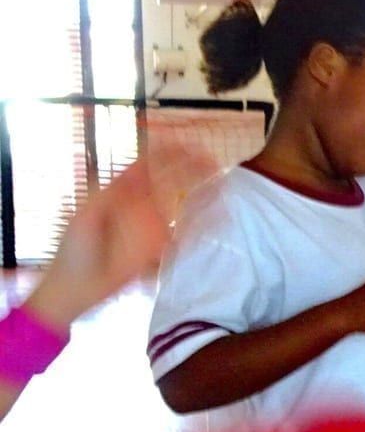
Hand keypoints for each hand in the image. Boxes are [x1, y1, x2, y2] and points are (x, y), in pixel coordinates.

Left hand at [24, 140, 213, 328]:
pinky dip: (202, 224)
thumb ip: (110, 196)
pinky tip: (218, 216)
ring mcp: (153, 226)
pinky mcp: (160, 247)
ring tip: (221, 183)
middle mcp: (142, 204)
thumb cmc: (76, 248)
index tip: (189, 146)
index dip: (169, 153)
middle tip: (214, 162)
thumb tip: (138, 175)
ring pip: (181, 202)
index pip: (150, 165)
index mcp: (122, 191)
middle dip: (192, 168)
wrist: (77, 285)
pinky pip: (185, 232)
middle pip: (171, 180)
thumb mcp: (87, 216)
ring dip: (201, 192)